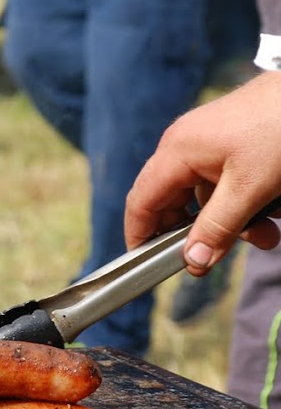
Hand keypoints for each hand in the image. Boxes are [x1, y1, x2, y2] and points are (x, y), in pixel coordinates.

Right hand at [125, 72, 280, 273]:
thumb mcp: (250, 189)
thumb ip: (217, 229)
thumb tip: (193, 262)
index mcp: (176, 152)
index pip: (140, 203)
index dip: (140, 236)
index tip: (149, 267)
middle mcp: (184, 146)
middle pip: (174, 203)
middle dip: (199, 234)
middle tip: (219, 258)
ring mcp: (206, 142)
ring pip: (204, 196)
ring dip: (230, 222)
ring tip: (265, 236)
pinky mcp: (229, 141)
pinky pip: (224, 182)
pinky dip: (242, 202)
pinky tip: (270, 213)